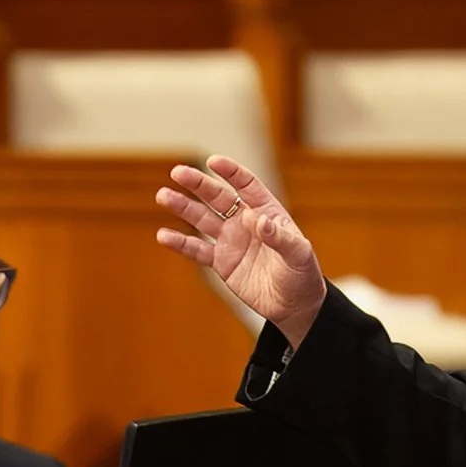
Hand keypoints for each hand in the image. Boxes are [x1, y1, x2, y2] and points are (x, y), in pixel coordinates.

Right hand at [154, 154, 326, 346]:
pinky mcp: (221, 262)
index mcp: (267, 211)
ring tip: (163, 195)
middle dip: (198, 184)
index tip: (212, 162)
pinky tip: (163, 235)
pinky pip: (197, 250)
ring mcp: (231, 240)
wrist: (293, 305)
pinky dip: (181, 243)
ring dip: (183, 207)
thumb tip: (259, 220)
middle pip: (218, 197)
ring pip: (202, 219)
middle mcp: (245, 221)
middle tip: (177, 172)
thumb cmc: (302, 275)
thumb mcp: (298, 255)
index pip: (246, 185)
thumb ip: (279, 237)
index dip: (231, 172)